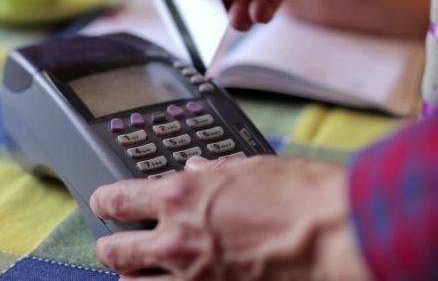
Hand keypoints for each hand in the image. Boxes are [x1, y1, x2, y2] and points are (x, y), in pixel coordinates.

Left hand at [90, 156, 373, 280]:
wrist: (334, 234)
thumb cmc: (300, 195)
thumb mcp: (251, 168)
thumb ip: (214, 172)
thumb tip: (195, 168)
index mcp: (182, 196)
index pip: (119, 199)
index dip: (104, 201)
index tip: (103, 202)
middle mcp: (176, 239)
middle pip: (114, 251)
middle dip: (109, 247)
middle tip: (114, 243)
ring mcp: (191, 276)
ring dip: (132, 278)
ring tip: (140, 273)